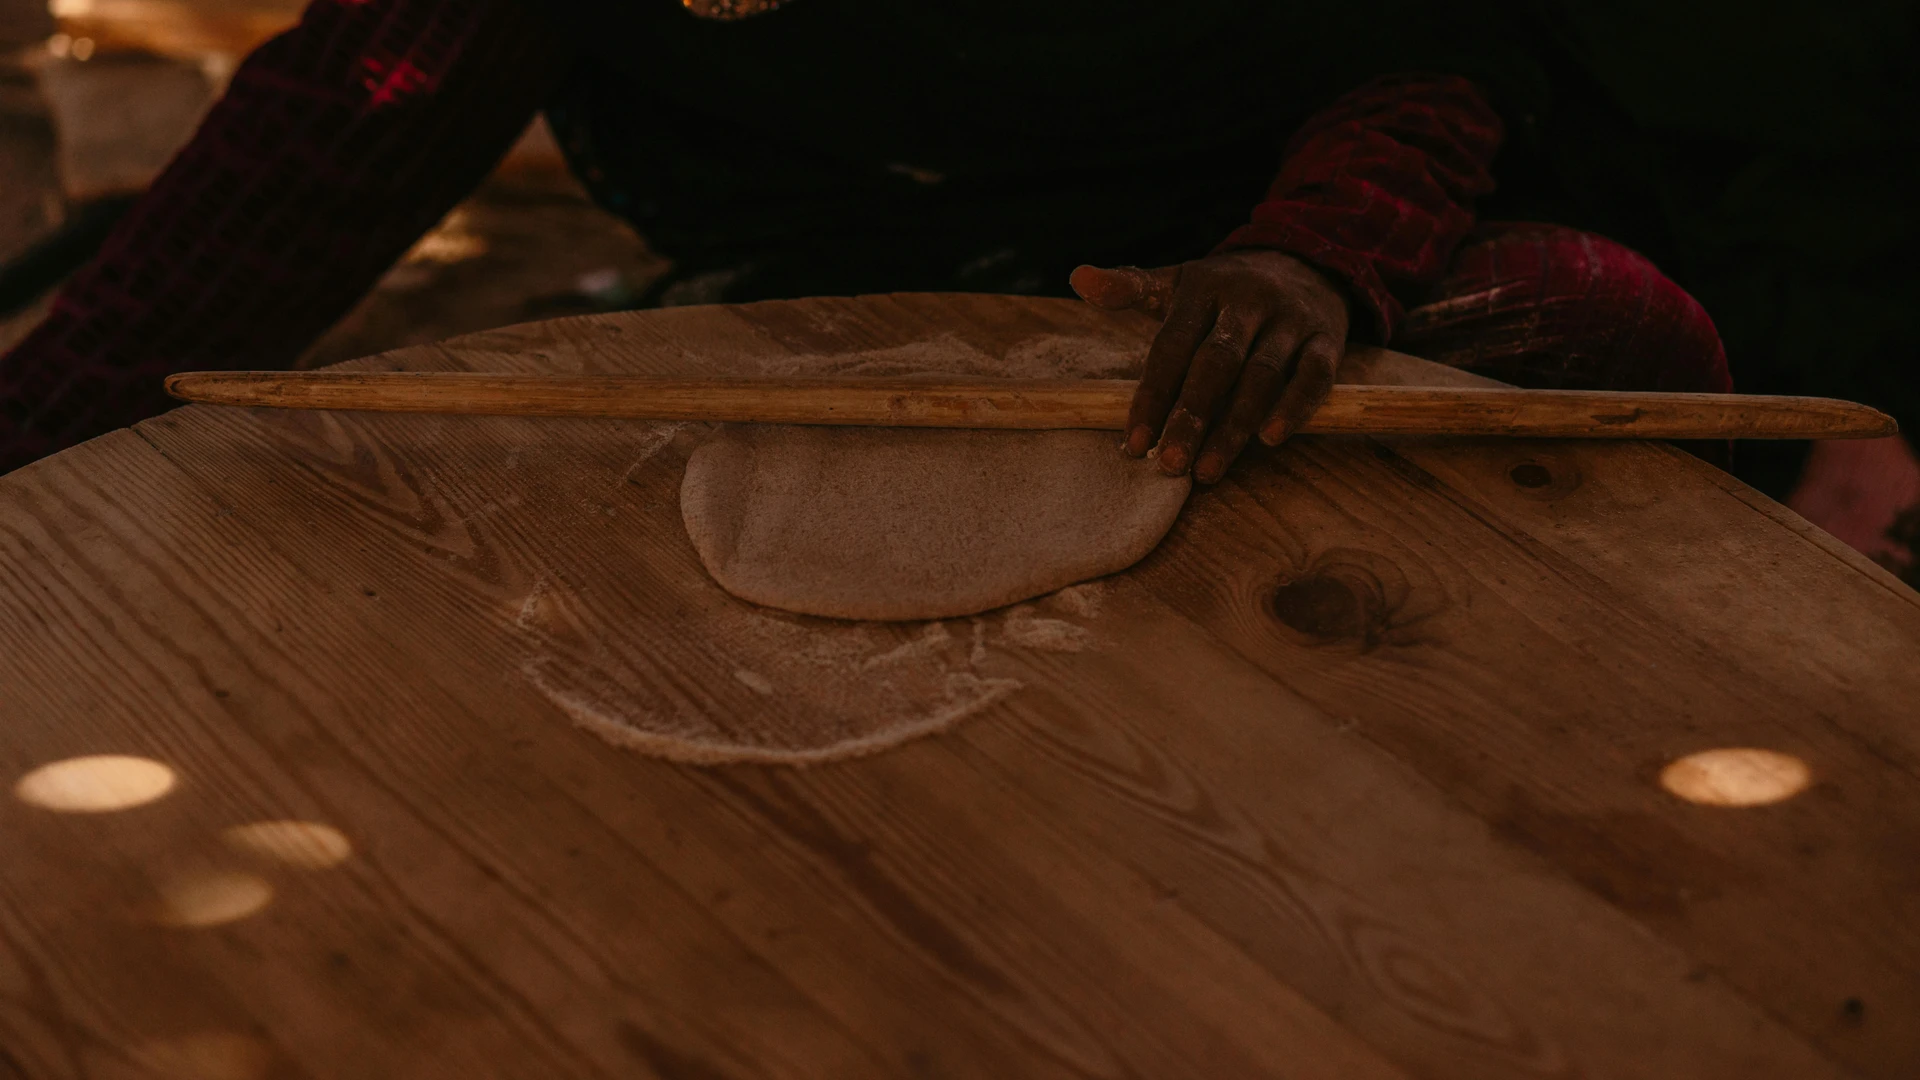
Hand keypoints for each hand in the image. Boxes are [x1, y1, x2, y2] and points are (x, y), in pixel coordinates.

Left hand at [1071, 250, 1349, 483]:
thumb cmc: (1226, 289)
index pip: (1172, 346)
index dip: (1152, 396)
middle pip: (1217, 362)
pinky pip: (1314, 376)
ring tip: (1208, 470)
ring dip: (1235, 425)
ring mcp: (1291, 319)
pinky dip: (1295, 407)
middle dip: (1191, 416)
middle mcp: (1249, 300)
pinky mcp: (1327, 339)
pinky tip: (1270, 439)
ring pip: (1262, 375)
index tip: (1134, 443)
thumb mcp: (1178, 281)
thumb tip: (1078, 278)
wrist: (1307, 260)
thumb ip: (1130, 287)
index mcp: (1204, 287)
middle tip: (1170, 464)